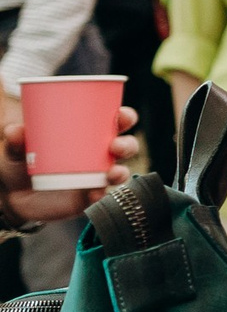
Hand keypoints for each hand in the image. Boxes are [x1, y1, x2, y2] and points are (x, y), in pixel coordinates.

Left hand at [2, 107, 142, 224]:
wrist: (13, 194)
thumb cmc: (21, 162)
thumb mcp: (15, 148)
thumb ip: (15, 139)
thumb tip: (15, 130)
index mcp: (88, 135)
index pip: (114, 123)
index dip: (125, 117)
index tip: (122, 115)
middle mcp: (97, 154)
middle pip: (125, 146)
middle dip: (127, 144)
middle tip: (115, 145)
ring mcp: (95, 176)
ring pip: (120, 171)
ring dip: (121, 171)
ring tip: (112, 172)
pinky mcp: (86, 196)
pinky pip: (100, 195)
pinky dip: (100, 194)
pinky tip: (94, 193)